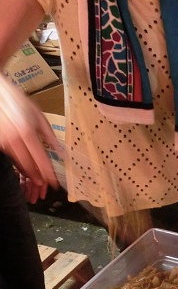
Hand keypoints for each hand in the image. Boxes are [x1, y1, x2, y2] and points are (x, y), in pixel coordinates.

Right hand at [0, 75, 58, 200]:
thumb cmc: (19, 102)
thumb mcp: (38, 116)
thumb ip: (49, 136)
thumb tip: (61, 152)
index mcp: (27, 132)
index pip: (40, 159)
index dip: (48, 173)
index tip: (54, 183)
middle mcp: (14, 139)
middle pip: (28, 165)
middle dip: (38, 177)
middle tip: (46, 186)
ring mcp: (3, 141)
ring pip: (18, 163)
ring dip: (29, 173)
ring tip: (38, 181)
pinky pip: (11, 157)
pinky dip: (19, 164)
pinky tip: (26, 169)